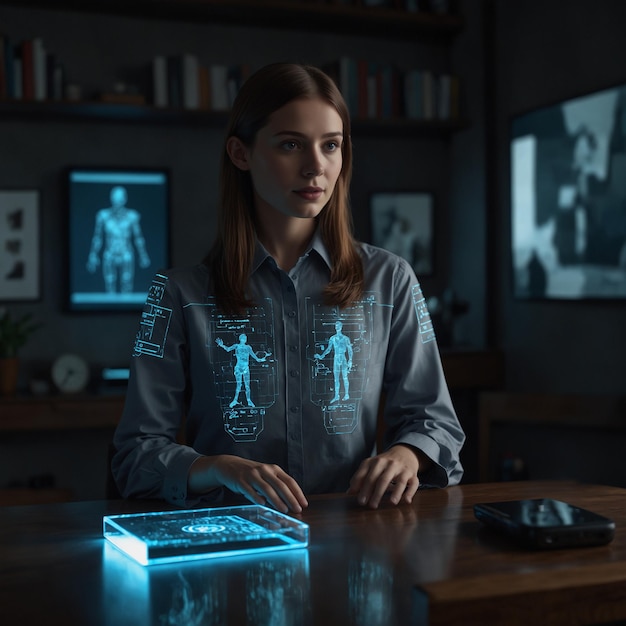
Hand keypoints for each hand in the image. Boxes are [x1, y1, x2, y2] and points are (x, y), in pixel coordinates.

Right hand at [189, 455, 307, 513]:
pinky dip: (257, 497)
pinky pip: (250, 490)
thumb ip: (276, 485)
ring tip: (284, 510)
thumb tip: (290, 502)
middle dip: (290, 498)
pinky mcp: (241, 481)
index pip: (289, 481)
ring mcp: (252, 475)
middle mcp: (264, 470)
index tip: (304, 503)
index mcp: (273, 469)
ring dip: (276, 500)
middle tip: (297, 509)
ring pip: (267, 488)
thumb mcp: (266, 475)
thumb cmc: (251, 473)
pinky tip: (262, 504)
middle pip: (280, 485)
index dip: (297, 493)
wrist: (229, 465)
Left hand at [347, 444, 421, 508]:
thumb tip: (349, 492)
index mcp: (375, 461)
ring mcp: (402, 468)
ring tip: (391, 503)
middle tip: (371, 505)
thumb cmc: (384, 464)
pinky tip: (406, 500)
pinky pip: (413, 483)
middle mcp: (388, 463)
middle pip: (381, 478)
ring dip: (396, 492)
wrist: (404, 452)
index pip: (367, 474)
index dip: (362, 487)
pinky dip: (410, 491)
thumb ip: (360, 478)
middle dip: (375, 492)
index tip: (359, 500)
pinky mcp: (412, 474)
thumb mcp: (371, 466)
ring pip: (399, 480)